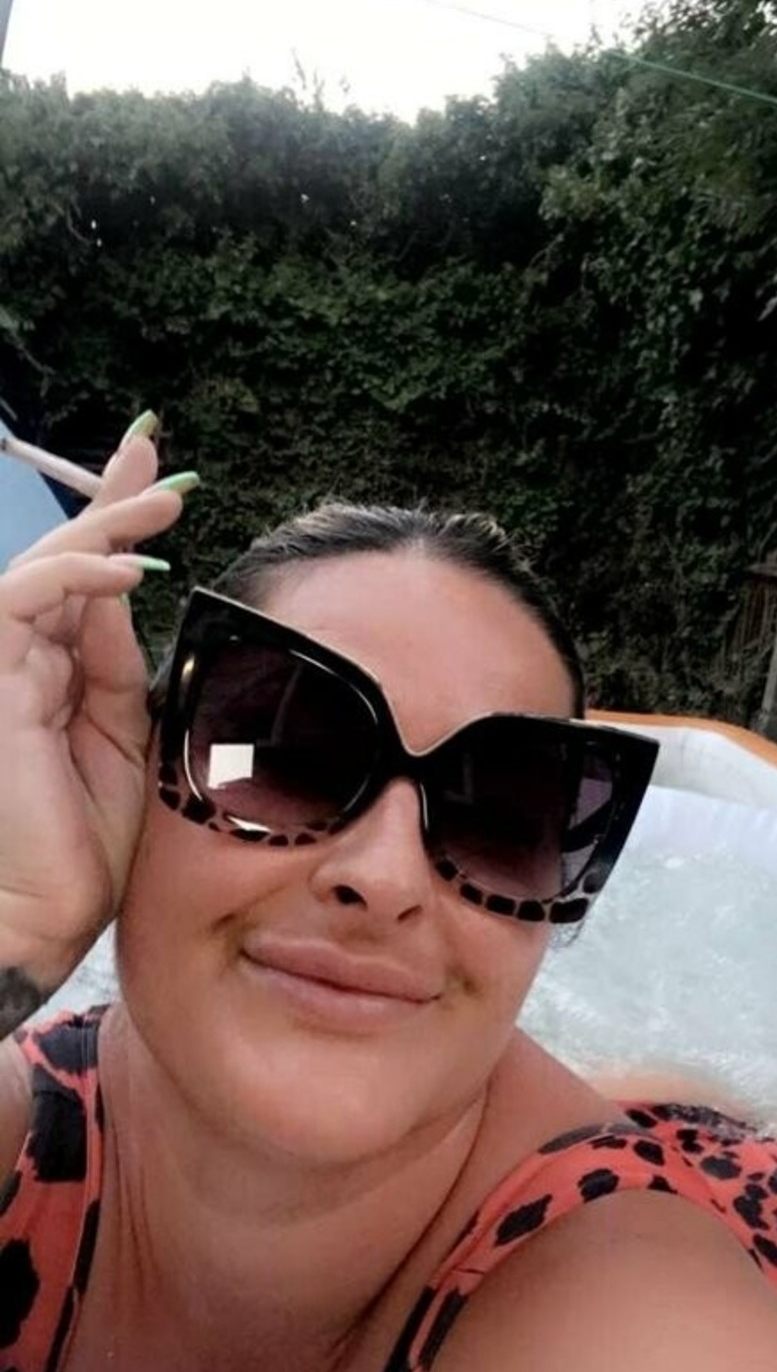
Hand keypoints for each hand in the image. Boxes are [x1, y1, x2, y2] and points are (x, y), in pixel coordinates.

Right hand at [0, 425, 195, 989]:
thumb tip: (129, 598)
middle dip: (112, 502)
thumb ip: (119, 668)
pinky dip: (74, 577)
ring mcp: (3, 667)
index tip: (164, 477)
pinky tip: (127, 570)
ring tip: (166, 503)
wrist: (42, 914)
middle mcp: (24, 660)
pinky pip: (22, 602)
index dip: (118, 523)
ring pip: (43, 568)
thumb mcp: (124, 739)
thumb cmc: (83, 844)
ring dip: (106, 527)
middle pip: (64, 558)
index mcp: (59, 672)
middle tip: (160, 457)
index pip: (87, 581)